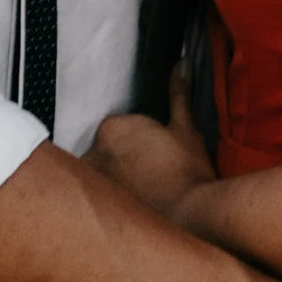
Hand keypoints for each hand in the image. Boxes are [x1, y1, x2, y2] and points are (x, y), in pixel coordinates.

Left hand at [86, 102, 215, 222]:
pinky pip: (99, 198)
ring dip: (117, 181)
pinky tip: (136, 207)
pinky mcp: (96, 207)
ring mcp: (92, 182)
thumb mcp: (186, 130)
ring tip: (146, 194)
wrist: (190, 216)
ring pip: (102, 175)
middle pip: (107, 152)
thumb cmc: (188, 172)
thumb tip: (183, 65)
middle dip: (126, 161)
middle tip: (153, 176)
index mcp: (112, 128)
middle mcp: (94, 152)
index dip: (142, 143)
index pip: (121, 130)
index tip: (158, 156)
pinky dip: (111, 200)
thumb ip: (179, 95)